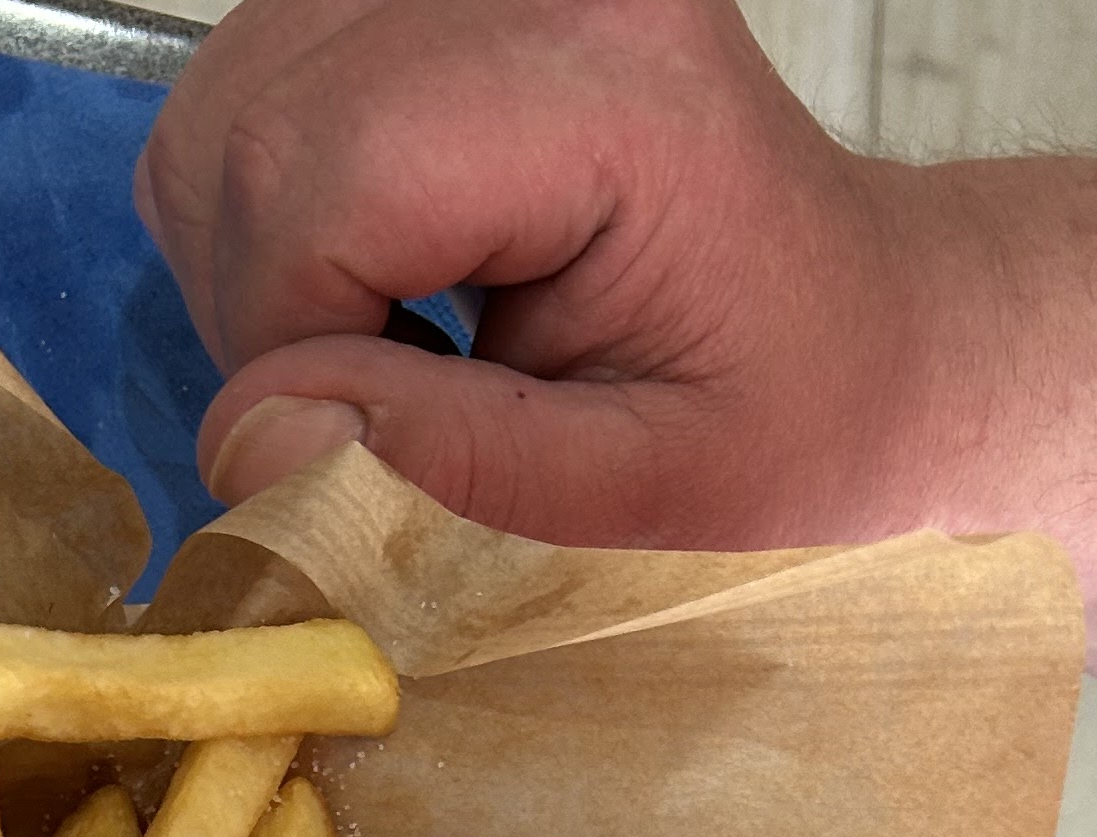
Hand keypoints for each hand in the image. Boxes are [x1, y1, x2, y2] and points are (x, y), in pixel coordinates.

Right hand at [136, 0, 943, 546]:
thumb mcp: (645, 495)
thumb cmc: (788, 416)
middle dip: (268, 309)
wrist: (867, 325)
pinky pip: (256, 89)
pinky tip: (383, 267)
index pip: (323, 181)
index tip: (371, 445)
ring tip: (396, 339)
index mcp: (611, 81)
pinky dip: (278, 208)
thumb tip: (248, 443)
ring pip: (229, 108)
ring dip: (264, 261)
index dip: (294, 343)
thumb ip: (445, 471)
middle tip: (385, 407)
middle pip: (252, 132)